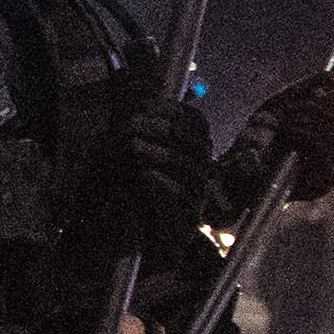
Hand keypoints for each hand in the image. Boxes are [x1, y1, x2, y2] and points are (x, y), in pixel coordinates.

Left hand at [82, 97, 214, 254]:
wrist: (143, 241)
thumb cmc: (139, 194)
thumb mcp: (135, 157)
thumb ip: (138, 130)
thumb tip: (132, 93)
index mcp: (194, 151)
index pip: (195, 121)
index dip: (171, 109)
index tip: (142, 104)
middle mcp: (202, 170)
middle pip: (197, 141)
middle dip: (164, 129)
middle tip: (131, 124)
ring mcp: (197, 195)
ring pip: (192, 168)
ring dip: (161, 153)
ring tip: (133, 146)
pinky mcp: (187, 219)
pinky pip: (183, 198)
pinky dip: (163, 184)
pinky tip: (143, 175)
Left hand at [218, 72, 333, 215]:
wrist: (233, 166)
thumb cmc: (256, 139)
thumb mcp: (280, 106)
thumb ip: (306, 88)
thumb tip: (333, 78)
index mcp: (328, 138)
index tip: (321, 94)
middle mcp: (333, 156)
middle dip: (316, 110)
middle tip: (290, 112)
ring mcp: (329, 172)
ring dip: (306, 121)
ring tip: (283, 125)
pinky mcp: (321, 185)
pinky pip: (325, 152)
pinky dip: (305, 135)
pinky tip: (287, 134)